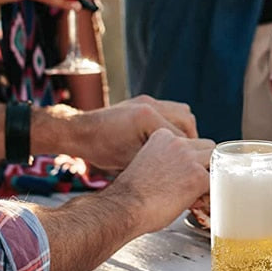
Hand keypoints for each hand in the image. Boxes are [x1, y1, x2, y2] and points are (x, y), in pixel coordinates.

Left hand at [65, 95, 198, 170]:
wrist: (80, 132)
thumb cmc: (101, 149)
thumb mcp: (130, 160)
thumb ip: (156, 160)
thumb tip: (177, 170)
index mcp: (148, 118)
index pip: (181, 137)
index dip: (188, 153)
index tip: (191, 165)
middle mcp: (152, 105)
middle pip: (187, 120)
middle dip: (191, 139)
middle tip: (189, 156)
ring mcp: (149, 100)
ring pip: (182, 112)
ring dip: (184, 129)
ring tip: (180, 147)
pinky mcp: (145, 101)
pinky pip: (170, 109)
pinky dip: (173, 123)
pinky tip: (167, 138)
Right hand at [109, 129, 212, 234]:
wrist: (124, 207)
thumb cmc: (130, 195)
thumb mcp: (147, 164)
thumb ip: (166, 161)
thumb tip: (179, 173)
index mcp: (163, 137)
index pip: (189, 142)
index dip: (190, 158)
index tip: (182, 173)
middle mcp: (178, 143)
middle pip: (207, 147)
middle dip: (205, 163)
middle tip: (196, 181)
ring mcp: (189, 158)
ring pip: (216, 160)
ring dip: (210, 174)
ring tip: (199, 191)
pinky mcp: (198, 176)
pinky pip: (215, 181)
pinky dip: (210, 192)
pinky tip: (198, 202)